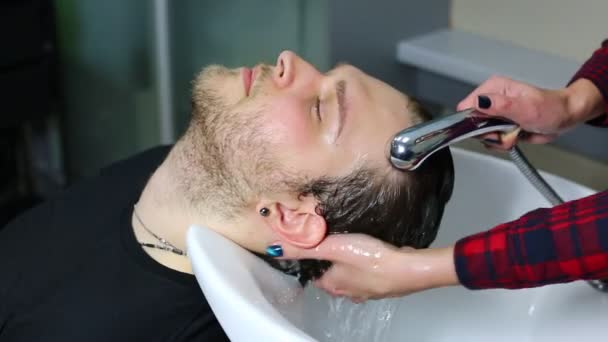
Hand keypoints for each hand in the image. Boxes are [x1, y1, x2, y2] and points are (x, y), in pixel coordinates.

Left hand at [275, 234, 457, 301]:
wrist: (409, 269)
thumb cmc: (371, 259)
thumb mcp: (332, 248)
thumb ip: (303, 248)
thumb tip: (274, 249)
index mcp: (331, 284)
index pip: (311, 274)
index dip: (309, 260)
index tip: (311, 246)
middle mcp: (347, 292)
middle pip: (330, 277)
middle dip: (328, 263)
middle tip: (330, 243)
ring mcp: (367, 291)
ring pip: (349, 278)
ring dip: (347, 266)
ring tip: (350, 247)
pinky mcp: (383, 285)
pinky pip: (367, 276)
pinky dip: (365, 267)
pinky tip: (370, 256)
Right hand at [457, 76, 603, 149]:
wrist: (565, 117)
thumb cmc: (551, 108)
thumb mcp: (525, 107)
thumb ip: (500, 105)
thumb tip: (479, 102)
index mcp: (493, 89)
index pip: (466, 107)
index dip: (474, 122)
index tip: (490, 128)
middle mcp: (491, 100)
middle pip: (472, 124)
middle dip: (489, 134)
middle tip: (506, 131)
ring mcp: (495, 113)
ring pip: (482, 135)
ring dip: (498, 140)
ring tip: (514, 133)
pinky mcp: (500, 125)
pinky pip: (491, 140)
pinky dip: (502, 143)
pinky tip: (514, 137)